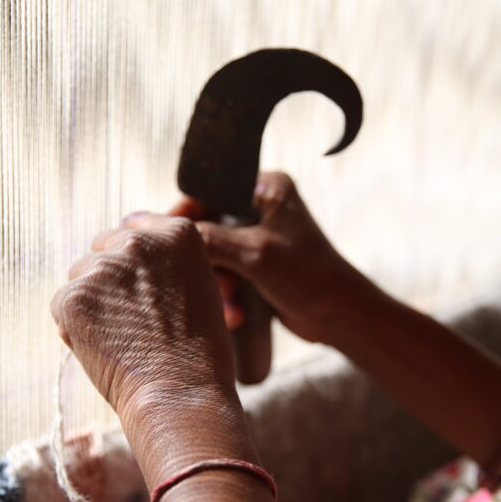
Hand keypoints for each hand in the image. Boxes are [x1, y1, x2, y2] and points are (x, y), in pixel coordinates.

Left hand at [51, 215, 236, 425]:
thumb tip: (128, 241)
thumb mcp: (202, 289)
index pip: (136, 229)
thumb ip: (168, 261)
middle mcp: (139, 241)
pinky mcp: (73, 296)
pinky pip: (62, 305)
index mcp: (178, 234)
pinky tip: (104, 348)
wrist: (180, 395)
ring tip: (123, 338)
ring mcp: (103, 267)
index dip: (136, 264)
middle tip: (134, 322)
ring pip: (81, 277)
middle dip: (111, 280)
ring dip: (92, 303)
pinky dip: (74, 327)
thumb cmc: (199, 353)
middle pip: (103, 250)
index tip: (145, 291)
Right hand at [126, 172, 368, 344]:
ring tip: (229, 301)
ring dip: (216, 282)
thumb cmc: (307, 276)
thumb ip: (207, 239)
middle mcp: (261, 204)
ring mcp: (259, 235)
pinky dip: (227, 294)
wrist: (340, 316)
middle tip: (202, 280)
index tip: (164, 241)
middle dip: (204, 260)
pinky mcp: (258, 264)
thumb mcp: (252, 254)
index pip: (208, 191)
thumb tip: (160, 231)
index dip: (183, 216)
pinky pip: (227, 273)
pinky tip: (235, 314)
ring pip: (215, 254)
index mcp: (265, 186)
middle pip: (207, 225)